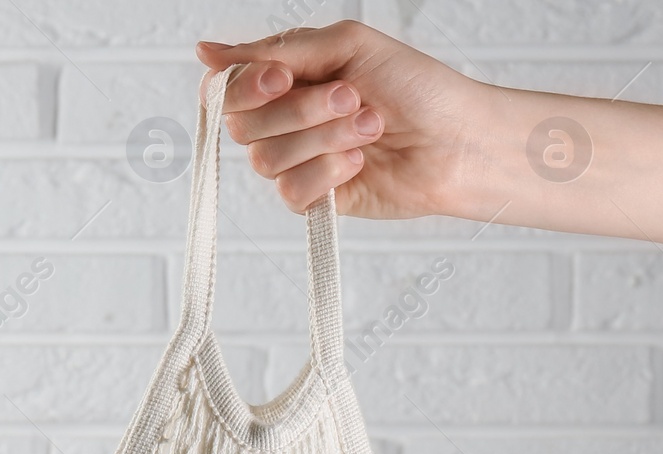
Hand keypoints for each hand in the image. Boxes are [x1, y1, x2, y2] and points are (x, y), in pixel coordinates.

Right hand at [197, 21, 488, 219]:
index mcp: (287, 79)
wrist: (456, 140)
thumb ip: (276, 51)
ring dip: (324, 139)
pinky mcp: (312, 199)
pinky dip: (329, 173)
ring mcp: (296, 162)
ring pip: (267, 160)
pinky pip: (290, 192)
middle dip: (300, 110)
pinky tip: (360, 163)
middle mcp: (284, 121)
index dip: (244, 87)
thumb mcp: (345, 46)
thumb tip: (207, 53)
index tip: (281, 79)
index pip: (228, 88)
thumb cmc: (415, 86)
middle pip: (244, 126)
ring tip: (370, 126)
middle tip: (351, 96)